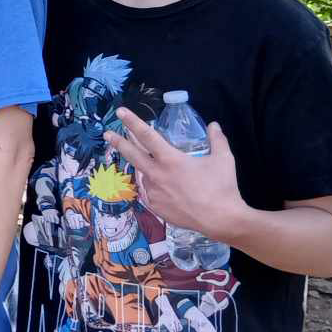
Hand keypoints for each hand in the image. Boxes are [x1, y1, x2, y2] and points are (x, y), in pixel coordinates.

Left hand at [105, 111, 244, 240]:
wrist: (221, 219)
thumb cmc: (222, 187)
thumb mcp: (223, 159)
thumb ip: (217, 139)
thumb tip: (214, 125)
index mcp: (170, 160)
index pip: (147, 135)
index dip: (132, 122)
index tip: (120, 112)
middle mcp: (157, 175)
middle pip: (132, 155)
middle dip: (118, 142)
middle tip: (108, 134)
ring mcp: (154, 192)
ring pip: (143, 175)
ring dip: (143, 167)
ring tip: (150, 165)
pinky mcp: (155, 207)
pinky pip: (148, 192)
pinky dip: (151, 186)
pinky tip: (158, 186)